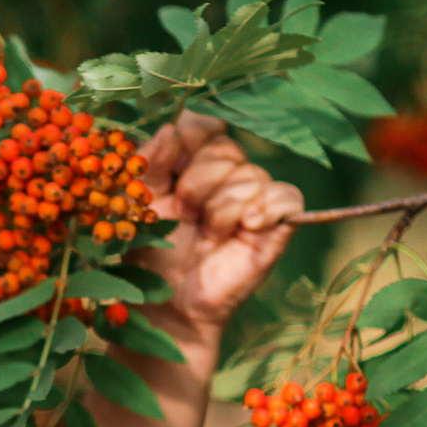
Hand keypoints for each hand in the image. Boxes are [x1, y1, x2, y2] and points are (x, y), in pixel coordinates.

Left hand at [132, 111, 302, 337]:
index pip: (203, 124)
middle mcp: (228, 174)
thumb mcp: (140, 200)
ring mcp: (255, 198)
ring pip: (250, 174)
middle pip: (226, 147)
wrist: (167, 302)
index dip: (190, 138)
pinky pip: (286, 195)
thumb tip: (173, 129)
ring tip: (206, 234)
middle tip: (184, 215)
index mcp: (193, 162)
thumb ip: (150, 161)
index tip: (171, 168)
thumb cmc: (152, 252)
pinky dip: (265, 207)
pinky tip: (245, 227)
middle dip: (197, 182)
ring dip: (220, 207)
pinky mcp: (278, 225)